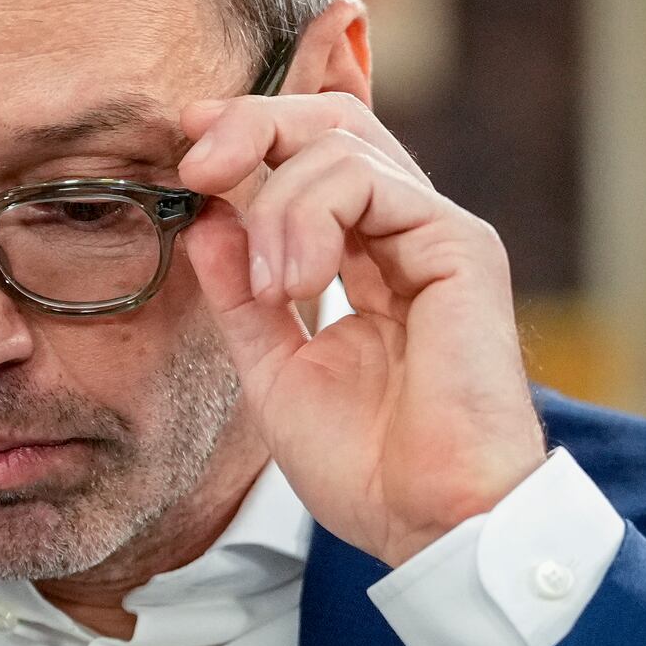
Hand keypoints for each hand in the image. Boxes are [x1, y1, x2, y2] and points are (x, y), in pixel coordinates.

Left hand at [178, 93, 544, 567]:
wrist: (426, 521)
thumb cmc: (365, 462)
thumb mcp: (272, 367)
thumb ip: (239, 294)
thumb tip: (204, 220)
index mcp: (364, 258)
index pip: (310, 157)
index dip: (247, 134)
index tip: (186, 142)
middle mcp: (402, 235)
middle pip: (330, 123)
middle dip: (251, 125)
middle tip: (196, 165)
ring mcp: (433, 235)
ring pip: (340, 144)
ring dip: (274, 204)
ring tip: (266, 288)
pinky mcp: (458, 247)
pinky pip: (371, 182)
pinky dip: (309, 218)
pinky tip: (291, 284)